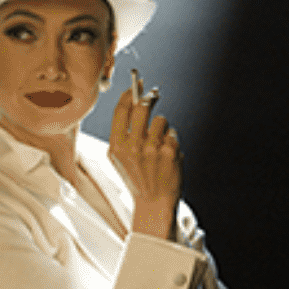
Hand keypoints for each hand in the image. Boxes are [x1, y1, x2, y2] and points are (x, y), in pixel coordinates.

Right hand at [108, 69, 182, 238]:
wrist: (153, 202)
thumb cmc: (136, 177)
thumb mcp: (118, 158)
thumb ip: (122, 132)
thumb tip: (133, 100)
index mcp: (116, 146)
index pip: (122, 110)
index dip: (130, 94)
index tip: (136, 86)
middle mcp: (133, 146)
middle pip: (142, 107)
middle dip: (149, 98)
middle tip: (154, 95)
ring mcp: (152, 149)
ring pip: (161, 120)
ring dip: (162, 127)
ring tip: (158, 143)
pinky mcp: (170, 152)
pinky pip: (172, 133)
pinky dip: (171, 141)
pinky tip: (166, 154)